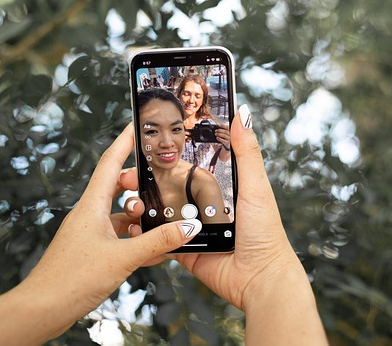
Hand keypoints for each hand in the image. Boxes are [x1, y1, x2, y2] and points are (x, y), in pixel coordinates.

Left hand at [17, 124, 201, 330]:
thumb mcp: (122, 258)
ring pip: (120, 215)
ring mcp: (90, 233)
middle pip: (118, 187)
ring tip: (162, 221)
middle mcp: (90, 215)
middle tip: (160, 184)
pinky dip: (136, 240)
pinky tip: (154, 252)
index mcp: (92, 205)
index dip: (125, 141)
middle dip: (140, 185)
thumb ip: (157, 241)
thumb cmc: (71, 280)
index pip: (110, 162)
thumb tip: (186, 227)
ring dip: (140, 217)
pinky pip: (119, 238)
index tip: (137, 124)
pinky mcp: (92, 252)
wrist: (42, 309)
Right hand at [127, 111, 300, 309]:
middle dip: (145, 180)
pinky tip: (132, 225)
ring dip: (141, 205)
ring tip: (127, 198)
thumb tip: (243, 112)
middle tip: (127, 174)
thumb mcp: (255, 186)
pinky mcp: (183, 249)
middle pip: (167, 187)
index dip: (166, 156)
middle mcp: (202, 206)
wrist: (259, 278)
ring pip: (158, 212)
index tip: (146, 144)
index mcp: (219, 188)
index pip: (188, 166)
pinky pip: (159, 240)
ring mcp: (191, 228)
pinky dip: (145, 234)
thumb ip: (246, 151)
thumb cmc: (264, 232)